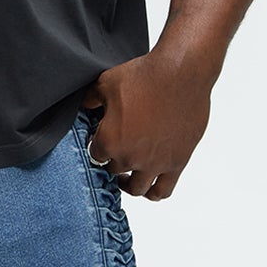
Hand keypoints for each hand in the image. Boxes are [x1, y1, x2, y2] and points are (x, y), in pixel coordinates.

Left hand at [80, 48, 213, 199]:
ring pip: (137, 188)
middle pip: (115, 170)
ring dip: (130, 184)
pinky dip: (155, 193)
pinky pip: (163, 191)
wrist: (181, 73)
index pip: (95, 156)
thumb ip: (91, 99)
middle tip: (119, 152)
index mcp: (108, 141)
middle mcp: (129, 157)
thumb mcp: (107, 83)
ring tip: (129, 178)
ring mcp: (154, 163)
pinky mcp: (176, 163)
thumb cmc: (145, 75)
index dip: (98, 147)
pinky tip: (150, 187)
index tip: (103, 141)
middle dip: (115, 161)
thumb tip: (85, 105)